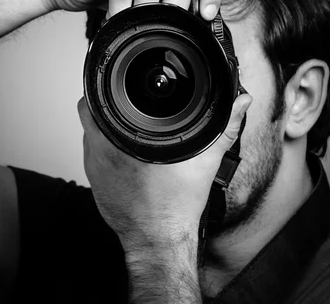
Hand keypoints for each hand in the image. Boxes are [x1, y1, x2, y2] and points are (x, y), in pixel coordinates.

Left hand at [77, 93, 251, 250]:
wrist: (160, 242)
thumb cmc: (176, 207)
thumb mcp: (204, 162)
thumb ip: (224, 128)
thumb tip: (241, 102)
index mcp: (121, 142)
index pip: (96, 101)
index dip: (105, 89)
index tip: (116, 87)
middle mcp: (100, 154)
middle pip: (89, 115)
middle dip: (104, 107)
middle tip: (123, 106)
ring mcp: (93, 170)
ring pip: (89, 137)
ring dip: (103, 128)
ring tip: (126, 129)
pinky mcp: (94, 184)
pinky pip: (92, 157)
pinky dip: (104, 149)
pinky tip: (122, 153)